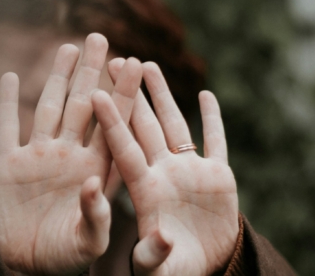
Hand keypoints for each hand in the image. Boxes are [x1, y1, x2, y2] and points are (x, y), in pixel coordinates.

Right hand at [0, 34, 142, 273]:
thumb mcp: (88, 243)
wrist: (26, 265)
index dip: (124, 94)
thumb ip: (97, 217)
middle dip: (92, 72)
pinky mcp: (8, 165)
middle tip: (101, 38)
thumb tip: (95, 186)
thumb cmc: (66, 257)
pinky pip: (7, 127)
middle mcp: (70, 156)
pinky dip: (7, 103)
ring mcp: (39, 157)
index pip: (113, 125)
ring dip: (57, 78)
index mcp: (95, 170)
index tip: (136, 64)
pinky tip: (10, 76)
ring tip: (69, 47)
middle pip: (84, 106)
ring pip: (50, 108)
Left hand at [94, 62, 239, 275]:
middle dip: (131, 93)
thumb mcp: (157, 269)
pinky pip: (215, 142)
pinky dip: (213, 119)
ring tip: (148, 64)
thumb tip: (160, 236)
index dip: (112, 121)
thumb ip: (153, 254)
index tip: (97, 92)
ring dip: (162, 95)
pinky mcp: (218, 177)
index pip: (123, 149)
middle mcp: (163, 174)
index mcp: (144, 191)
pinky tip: (206, 95)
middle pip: (143, 126)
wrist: (204, 270)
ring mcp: (189, 173)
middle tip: (114, 59)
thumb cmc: (170, 272)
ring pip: (174, 124)